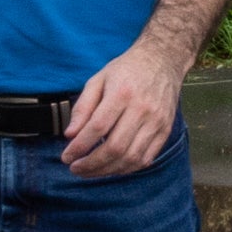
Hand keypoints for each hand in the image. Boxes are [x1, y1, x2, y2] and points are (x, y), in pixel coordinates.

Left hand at [60, 42, 185, 179]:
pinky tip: (111, 167)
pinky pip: (146, 158)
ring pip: (131, 158)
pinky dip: (126, 169)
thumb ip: (83, 107)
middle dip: (91, 164)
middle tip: (76, 169)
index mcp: (122, 93)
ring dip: (107, 170)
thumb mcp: (98, 80)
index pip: (98, 128)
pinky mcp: (165, 130)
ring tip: (90, 171)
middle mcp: (142, 109)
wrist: (162, 60)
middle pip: (115, 147)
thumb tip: (70, 135)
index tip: (66, 157)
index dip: (80, 147)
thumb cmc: (126, 70)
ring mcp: (157, 122)